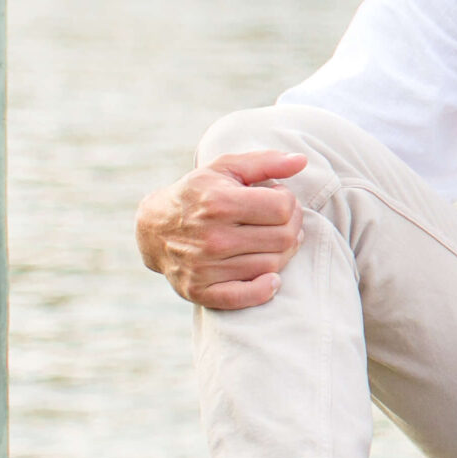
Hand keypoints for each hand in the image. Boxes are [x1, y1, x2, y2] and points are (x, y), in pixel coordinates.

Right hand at [136, 151, 307, 308]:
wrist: (154, 228)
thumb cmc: (200, 194)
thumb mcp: (226, 168)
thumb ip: (266, 162)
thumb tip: (302, 160)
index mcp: (219, 203)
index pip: (283, 208)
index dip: (289, 201)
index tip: (277, 199)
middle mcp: (212, 237)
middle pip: (284, 238)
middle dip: (292, 226)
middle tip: (280, 221)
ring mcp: (205, 267)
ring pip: (273, 265)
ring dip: (282, 252)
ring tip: (270, 239)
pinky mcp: (200, 291)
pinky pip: (245, 297)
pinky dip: (264, 290)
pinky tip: (272, 278)